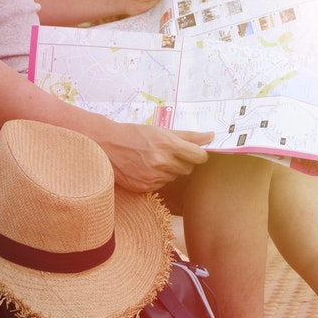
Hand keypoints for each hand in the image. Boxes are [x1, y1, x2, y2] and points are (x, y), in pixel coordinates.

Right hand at [96, 122, 213, 193]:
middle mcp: (161, 161)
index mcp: (167, 144)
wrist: (106, 145)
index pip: (199, 156)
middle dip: (183, 161)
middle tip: (169, 153)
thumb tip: (211, 136)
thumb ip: (189, 135)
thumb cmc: (135, 134)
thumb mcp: (161, 130)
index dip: (199, 154)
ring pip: (175, 176)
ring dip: (170, 170)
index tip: (195, 152)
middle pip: (188, 168)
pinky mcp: (144, 187)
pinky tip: (146, 168)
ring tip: (154, 159)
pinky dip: (158, 178)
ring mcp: (152, 176)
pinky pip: (162, 184)